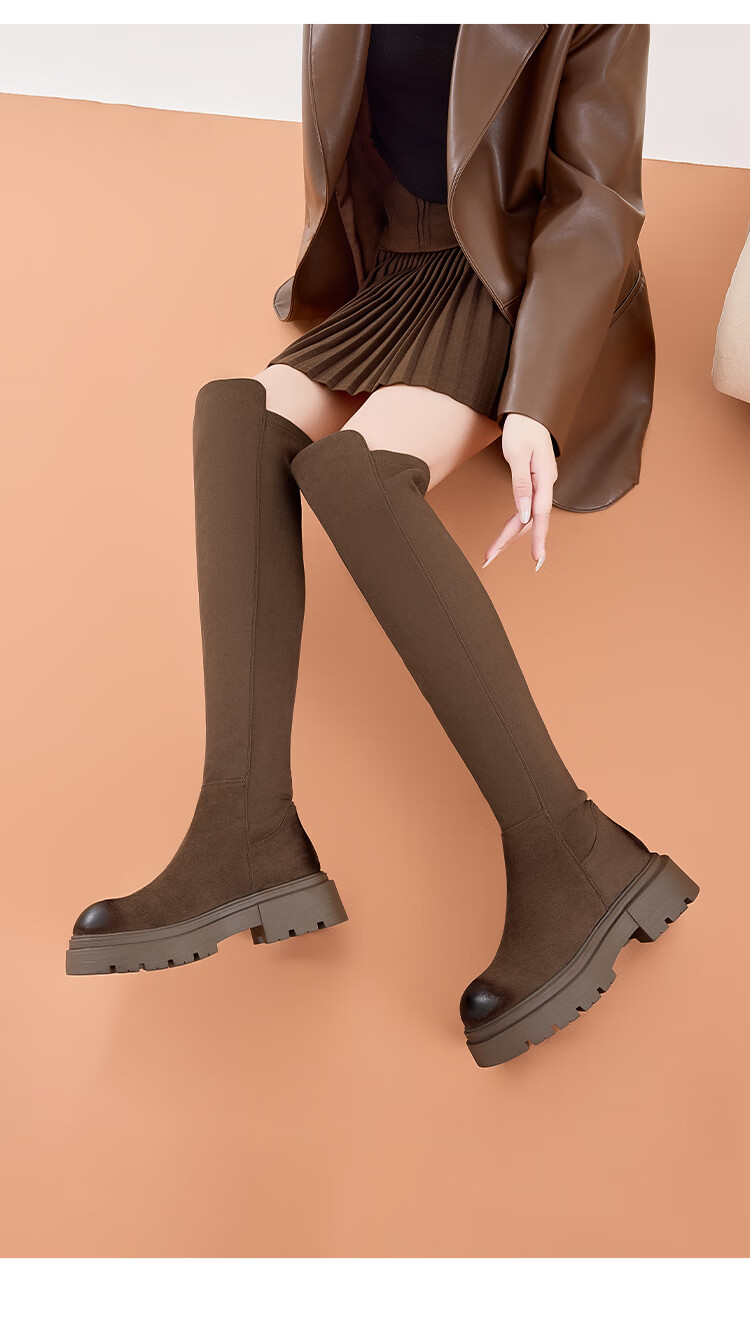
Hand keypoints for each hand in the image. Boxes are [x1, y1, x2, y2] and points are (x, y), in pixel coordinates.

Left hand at [482, 412, 557, 571]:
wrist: (527, 411)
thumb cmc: (523, 428)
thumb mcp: (518, 455)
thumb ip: (521, 485)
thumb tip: (525, 514)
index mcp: (545, 479)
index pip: (541, 515)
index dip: (538, 539)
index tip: (536, 558)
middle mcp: (545, 485)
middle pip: (530, 520)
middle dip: (510, 540)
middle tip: (490, 556)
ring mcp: (540, 485)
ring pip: (527, 517)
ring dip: (510, 534)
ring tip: (492, 550)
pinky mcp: (533, 483)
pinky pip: (525, 508)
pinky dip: (515, 522)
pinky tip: (507, 533)